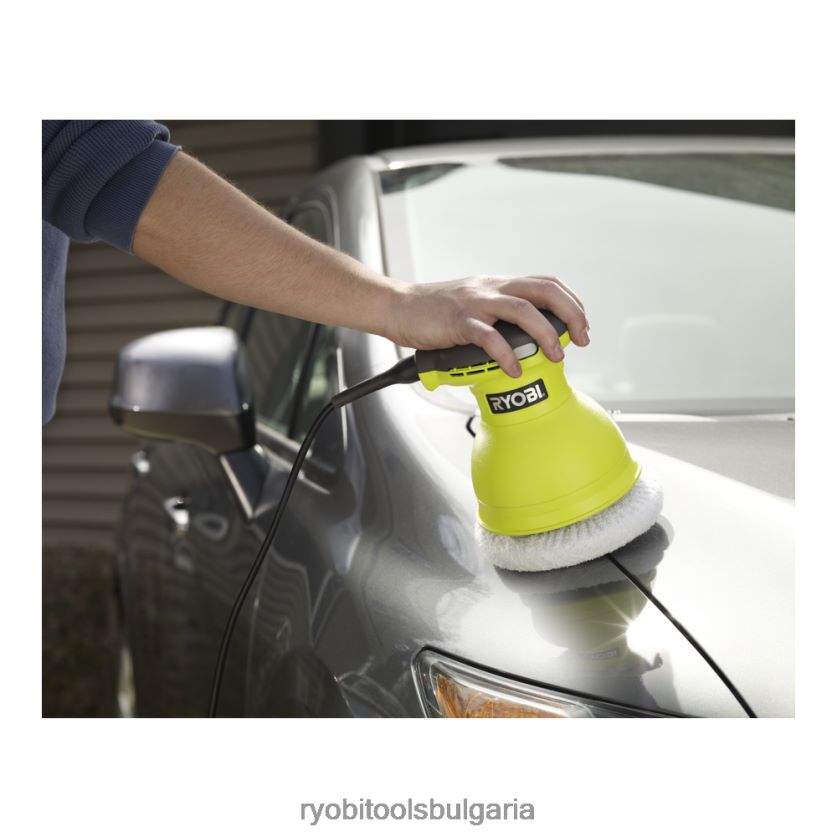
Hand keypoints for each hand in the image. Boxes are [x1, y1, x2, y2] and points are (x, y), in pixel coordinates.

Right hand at [388, 276, 589, 376]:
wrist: (398, 307)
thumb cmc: (433, 311)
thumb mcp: (473, 303)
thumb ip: (496, 314)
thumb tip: (523, 337)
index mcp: (497, 285)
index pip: (546, 284)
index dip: (571, 302)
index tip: (581, 324)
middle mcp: (491, 289)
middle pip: (543, 292)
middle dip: (571, 314)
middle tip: (582, 339)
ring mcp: (475, 304)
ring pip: (523, 311)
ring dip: (546, 334)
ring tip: (555, 355)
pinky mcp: (458, 322)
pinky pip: (489, 337)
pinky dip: (506, 355)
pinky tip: (514, 370)